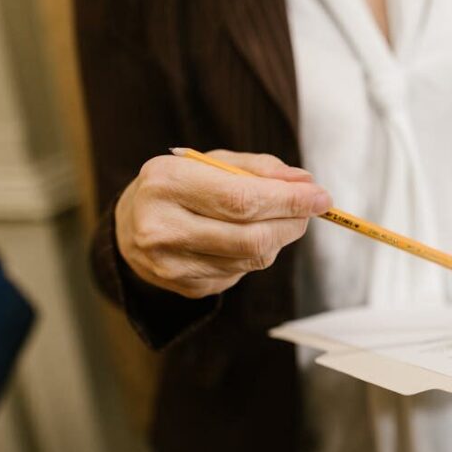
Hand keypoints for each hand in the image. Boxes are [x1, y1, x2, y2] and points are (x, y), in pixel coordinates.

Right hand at [114, 150, 330, 298]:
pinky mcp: (186, 288)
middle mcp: (161, 228)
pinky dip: (258, 254)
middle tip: (310, 210)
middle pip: (250, 237)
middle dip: (292, 223)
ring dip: (278, 239)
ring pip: (251, 259)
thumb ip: (259, 169)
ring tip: (277, 219)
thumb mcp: (211, 162)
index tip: (320, 197)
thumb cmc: (179, 186)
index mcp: (166, 183)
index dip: (288, 201)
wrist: (131, 226)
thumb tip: (305, 183)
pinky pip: (241, 274)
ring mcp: (171, 265)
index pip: (241, 199)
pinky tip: (246, 238)